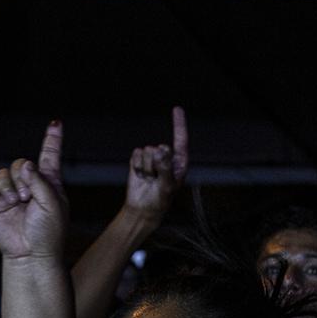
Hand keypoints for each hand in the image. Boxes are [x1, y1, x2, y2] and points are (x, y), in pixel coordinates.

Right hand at [0, 121, 68, 261]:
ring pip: (3, 174)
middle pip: (20, 163)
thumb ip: (39, 182)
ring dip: (8, 187)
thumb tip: (26, 164)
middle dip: (21, 178)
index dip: (52, 139)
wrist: (31, 255)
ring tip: (15, 203)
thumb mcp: (52, 204)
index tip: (56, 123)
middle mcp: (30, 185)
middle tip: (27, 198)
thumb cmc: (48, 232)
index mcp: (49, 183)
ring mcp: (12, 194)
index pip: (49, 156)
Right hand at [123, 107, 189, 221]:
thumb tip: (159, 150)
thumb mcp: (167, 186)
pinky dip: (136, 166)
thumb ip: (165, 168)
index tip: (177, 109)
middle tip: (156, 179)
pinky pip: (136, 154)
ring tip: (149, 179)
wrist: (143, 208)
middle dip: (156, 164)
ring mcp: (152, 158)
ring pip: (147, 151)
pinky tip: (140, 176)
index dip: (179, 124)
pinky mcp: (138, 160)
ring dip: (146, 168)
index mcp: (179, 162)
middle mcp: (167, 157)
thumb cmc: (160, 199)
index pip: (180, 140)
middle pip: (160, 148)